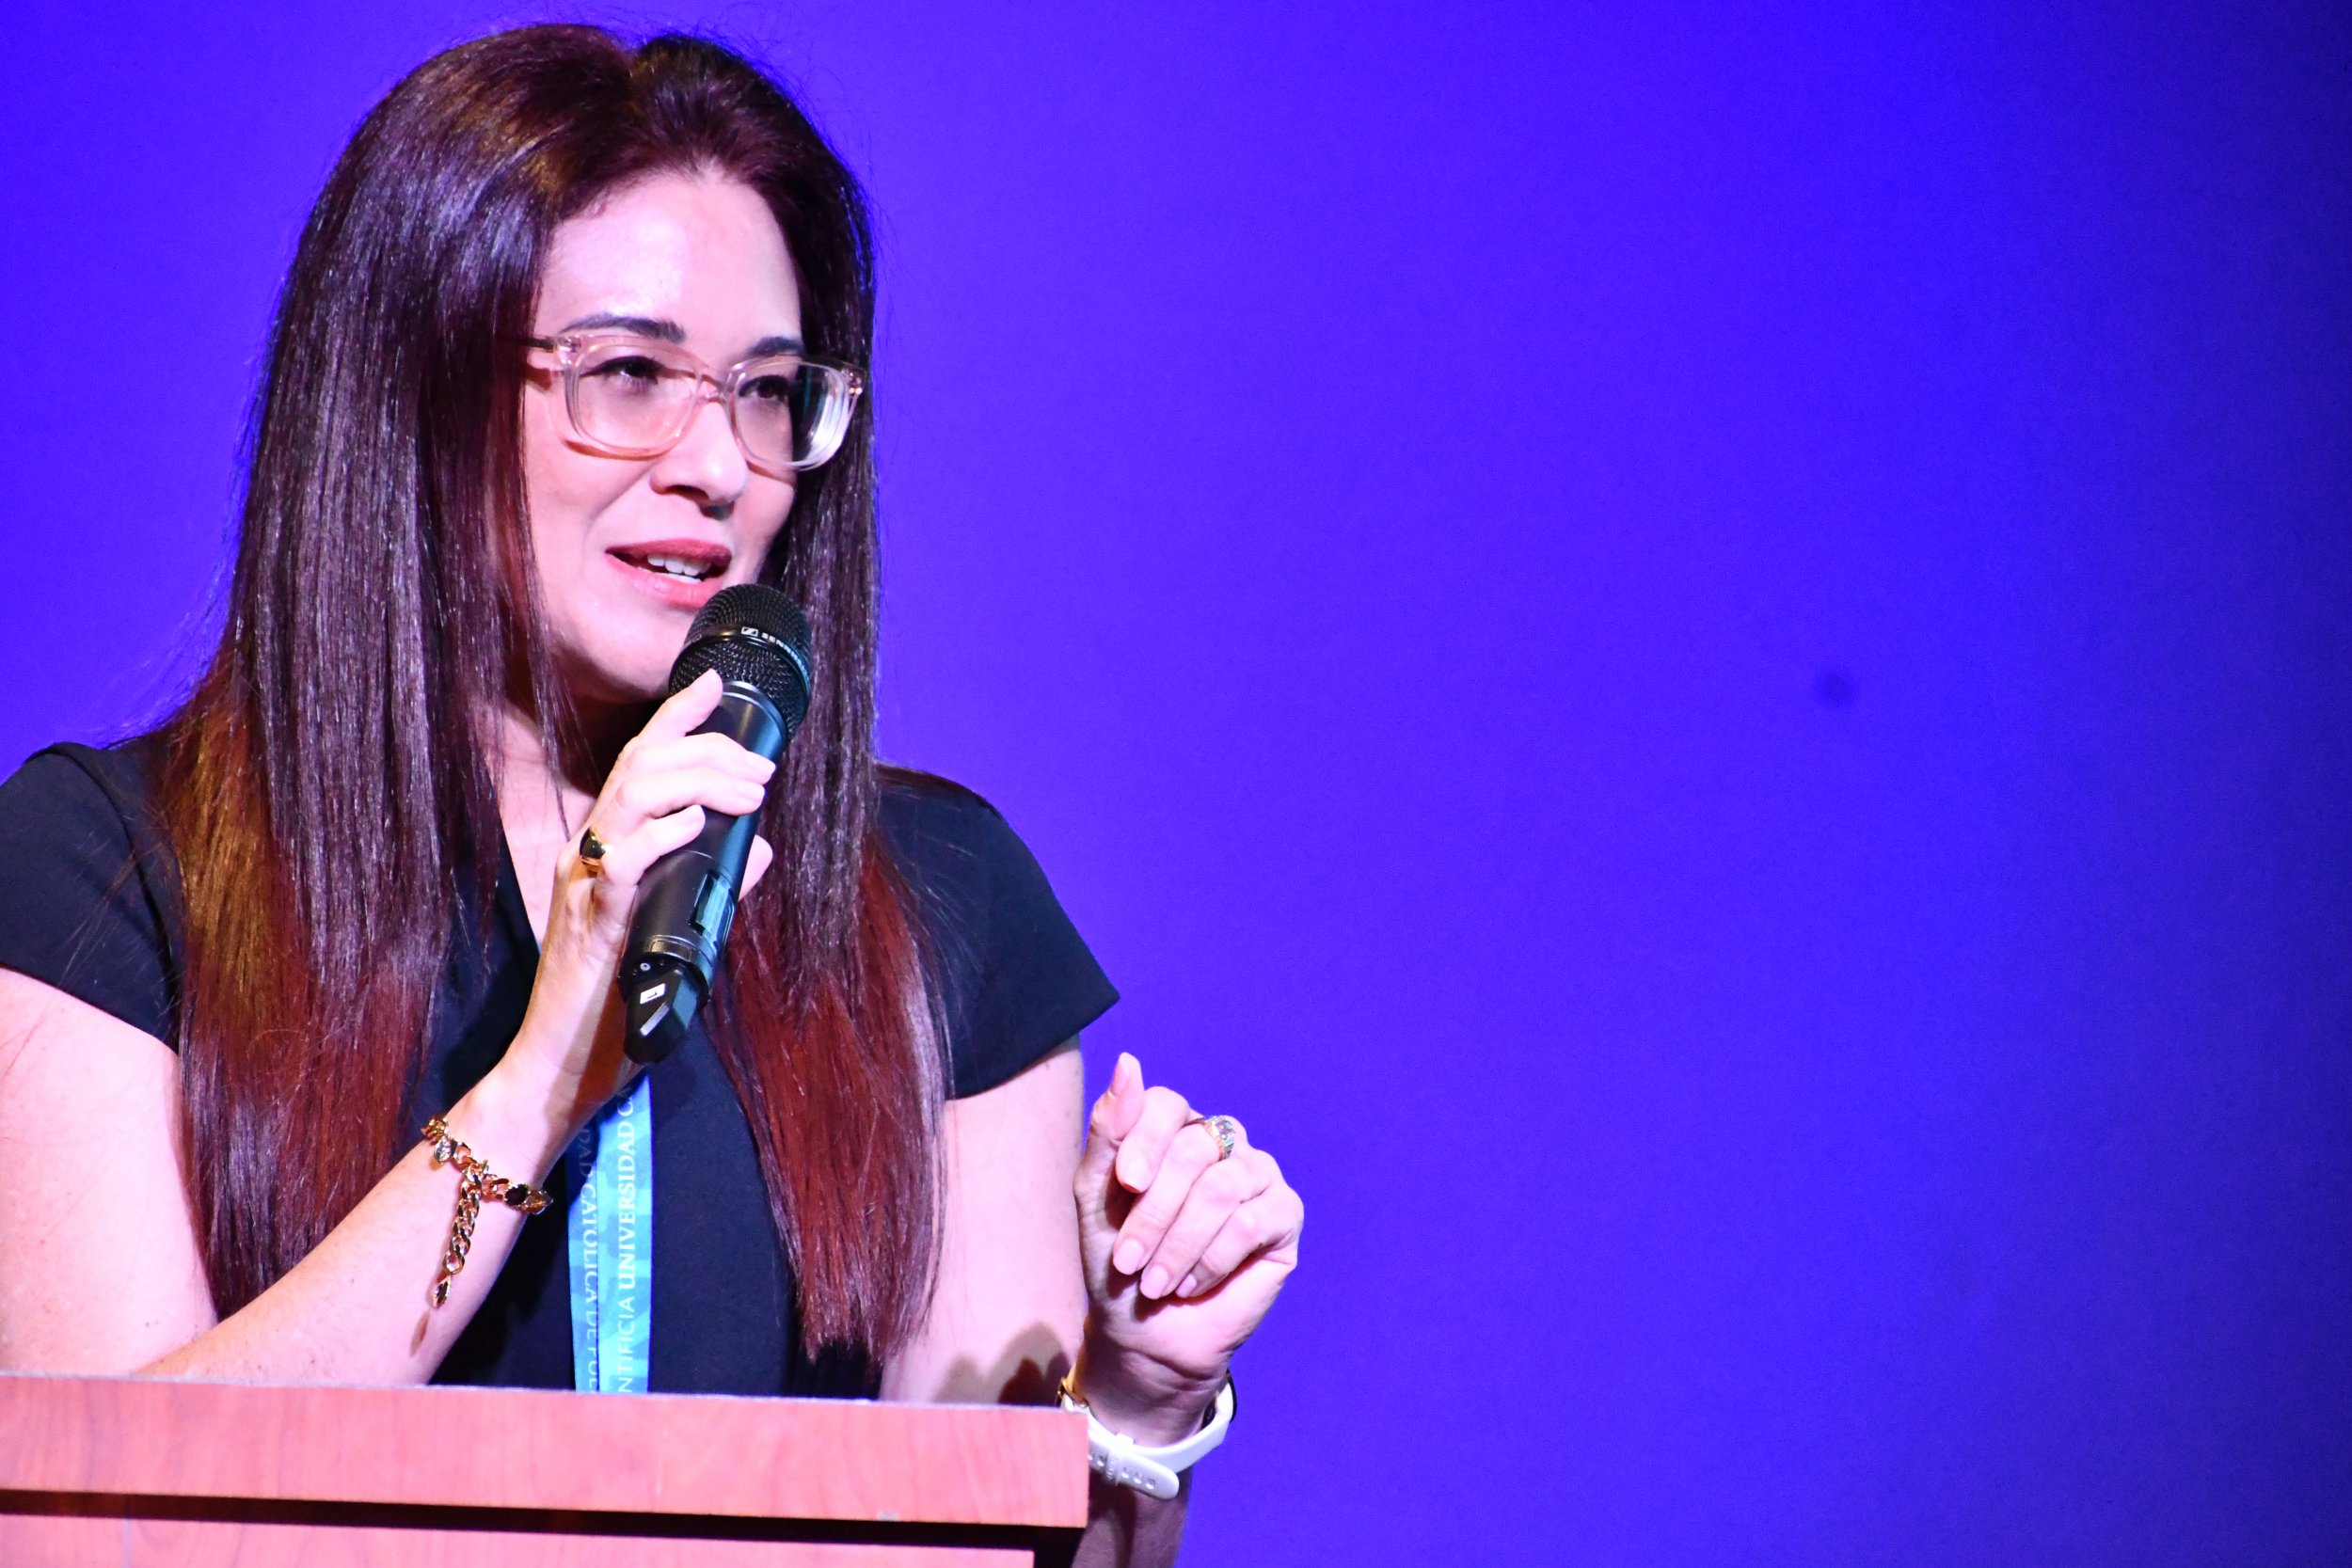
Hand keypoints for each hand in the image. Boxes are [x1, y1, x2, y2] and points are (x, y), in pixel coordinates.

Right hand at [488, 671, 777, 1164]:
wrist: (561, 1070)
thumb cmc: (614, 1005)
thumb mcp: (675, 931)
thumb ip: (710, 885)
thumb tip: (760, 850)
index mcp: (605, 849)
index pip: (638, 762)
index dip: (676, 716)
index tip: (714, 682)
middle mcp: (588, 854)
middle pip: (642, 766)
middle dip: (710, 749)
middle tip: (763, 769)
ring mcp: (585, 885)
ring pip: (632, 796)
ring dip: (699, 781)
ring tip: (749, 790)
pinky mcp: (593, 925)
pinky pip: (622, 862)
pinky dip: (663, 834)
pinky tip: (697, 828)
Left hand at [1072, 1052, 1303, 1441]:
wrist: (1144, 1334)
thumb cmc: (1118, 1262)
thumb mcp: (1097, 1196)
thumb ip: (1110, 1130)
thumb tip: (1129, 1060)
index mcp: (1175, 1128)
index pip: (1166, 1104)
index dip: (1144, 1141)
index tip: (1125, 1186)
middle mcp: (1222, 1143)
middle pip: (1192, 1149)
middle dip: (1153, 1214)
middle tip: (1129, 1262)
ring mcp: (1258, 1175)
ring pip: (1221, 1188)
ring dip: (1178, 1244)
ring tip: (1156, 1280)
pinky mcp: (1284, 1216)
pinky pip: (1251, 1223)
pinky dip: (1211, 1260)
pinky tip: (1193, 1284)